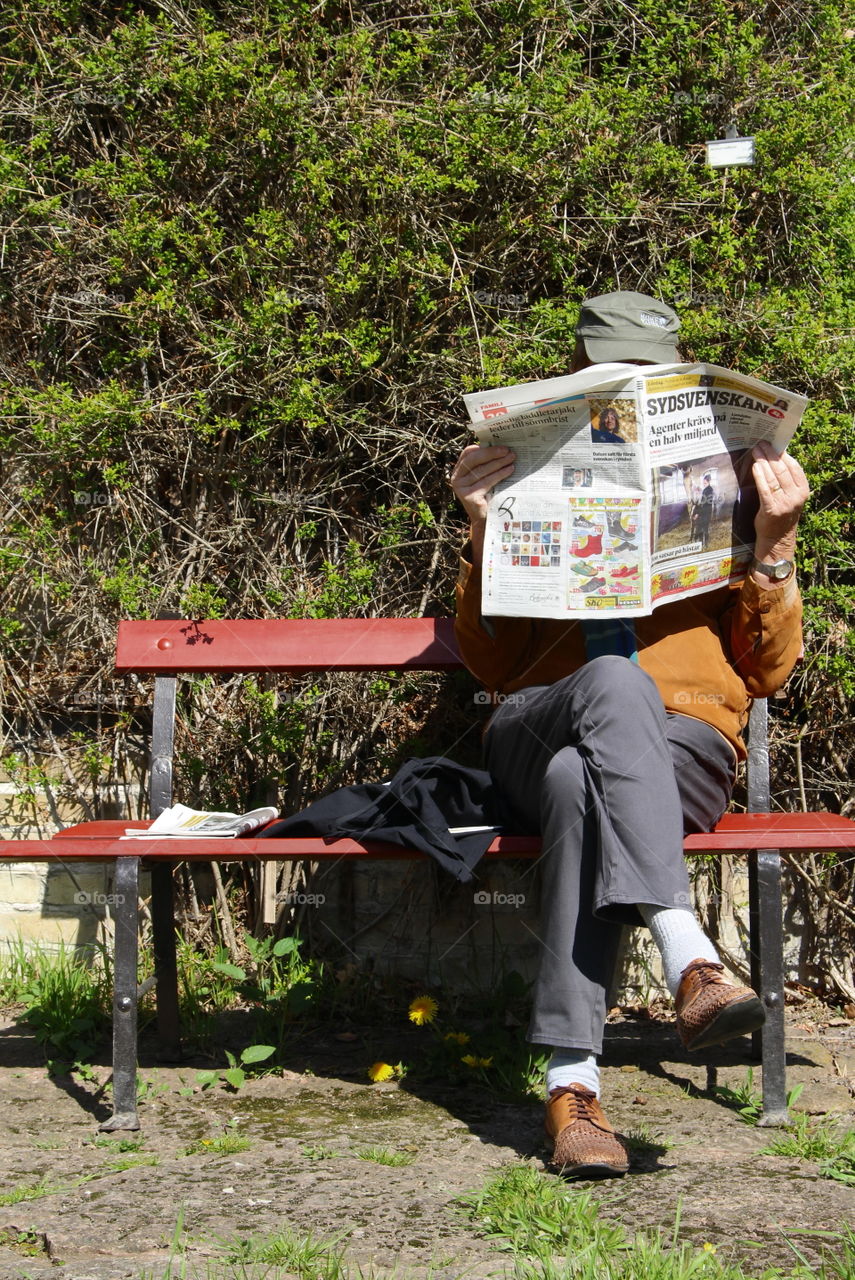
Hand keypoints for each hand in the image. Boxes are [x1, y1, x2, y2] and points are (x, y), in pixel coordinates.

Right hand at [449, 443, 515, 525]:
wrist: (486, 519)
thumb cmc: (488, 495)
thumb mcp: (484, 477)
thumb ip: (485, 465)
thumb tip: (501, 448)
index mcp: (458, 471)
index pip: (468, 453)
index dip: (483, 448)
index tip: (499, 445)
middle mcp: (456, 479)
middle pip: (474, 460)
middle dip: (492, 453)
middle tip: (507, 450)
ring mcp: (461, 488)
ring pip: (482, 470)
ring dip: (499, 463)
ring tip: (512, 459)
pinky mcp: (468, 496)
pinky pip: (486, 481)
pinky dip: (499, 474)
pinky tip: (509, 470)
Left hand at [751, 440, 809, 570]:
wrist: (777, 539)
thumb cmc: (781, 514)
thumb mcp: (790, 496)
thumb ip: (786, 480)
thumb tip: (775, 458)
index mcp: (803, 491)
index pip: (794, 467)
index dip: (783, 453)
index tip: (773, 444)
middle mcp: (796, 496)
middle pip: (782, 469)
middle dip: (770, 454)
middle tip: (760, 444)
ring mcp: (784, 503)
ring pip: (773, 477)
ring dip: (763, 462)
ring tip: (755, 451)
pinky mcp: (771, 509)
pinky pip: (765, 489)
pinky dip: (759, 476)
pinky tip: (755, 467)